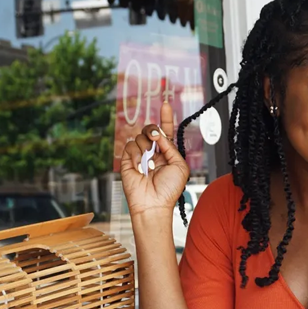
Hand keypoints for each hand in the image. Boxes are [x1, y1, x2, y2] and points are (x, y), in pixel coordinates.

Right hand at [121, 102, 189, 217]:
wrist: (154, 204)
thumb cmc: (169, 189)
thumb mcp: (179, 166)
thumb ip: (171, 147)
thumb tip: (160, 135)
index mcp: (167, 152)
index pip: (166, 131)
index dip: (166, 117)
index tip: (166, 104)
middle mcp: (153, 152)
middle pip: (151, 129)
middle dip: (153, 129)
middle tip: (156, 137)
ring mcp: (140, 155)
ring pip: (140, 137)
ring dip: (146, 149)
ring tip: (150, 166)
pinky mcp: (127, 160)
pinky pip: (130, 146)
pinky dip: (136, 156)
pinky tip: (141, 168)